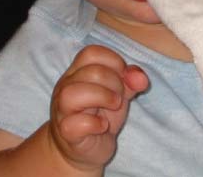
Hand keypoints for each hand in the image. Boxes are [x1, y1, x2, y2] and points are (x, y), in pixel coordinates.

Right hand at [49, 45, 148, 171]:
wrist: (85, 149)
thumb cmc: (100, 115)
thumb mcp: (119, 92)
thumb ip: (131, 80)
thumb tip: (141, 78)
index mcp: (77, 72)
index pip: (91, 52)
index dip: (114, 61)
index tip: (123, 78)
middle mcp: (65, 87)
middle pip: (90, 72)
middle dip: (114, 83)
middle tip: (118, 98)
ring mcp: (62, 110)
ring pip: (73, 94)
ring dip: (102, 97)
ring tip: (113, 106)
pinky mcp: (66, 133)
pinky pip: (74, 124)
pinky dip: (94, 123)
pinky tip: (102, 126)